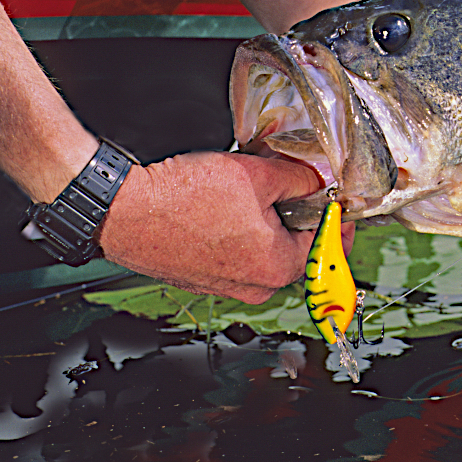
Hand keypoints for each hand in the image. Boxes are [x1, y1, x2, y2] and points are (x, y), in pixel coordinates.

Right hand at [97, 151, 350, 303]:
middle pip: (295, 250)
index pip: (327, 245)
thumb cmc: (182, 198)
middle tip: (297, 189)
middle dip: (299, 219)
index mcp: (277, 268)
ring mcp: (225, 287)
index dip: (335, 219)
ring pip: (263, 252)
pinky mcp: (200, 278)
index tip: (339, 205)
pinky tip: (227, 207)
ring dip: (267, 225)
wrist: (123, 210)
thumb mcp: (257, 175)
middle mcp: (254, 287)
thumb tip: (316, 182)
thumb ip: (298, 179)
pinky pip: (234, 255)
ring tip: (255, 192)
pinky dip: (239, 234)